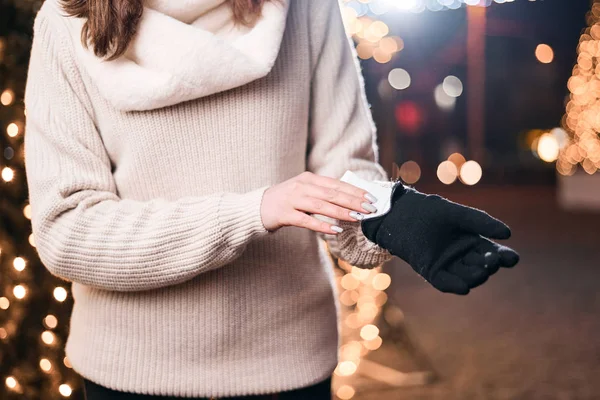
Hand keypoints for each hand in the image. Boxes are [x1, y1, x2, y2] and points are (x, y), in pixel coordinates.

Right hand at [261, 171, 377, 233]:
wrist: (257, 207)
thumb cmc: (287, 200)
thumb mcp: (305, 190)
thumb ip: (324, 193)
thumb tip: (350, 200)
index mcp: (309, 178)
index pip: (337, 184)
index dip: (355, 191)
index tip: (371, 198)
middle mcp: (301, 186)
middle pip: (332, 193)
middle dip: (353, 201)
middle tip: (370, 208)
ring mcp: (292, 200)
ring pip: (321, 206)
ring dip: (341, 212)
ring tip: (357, 218)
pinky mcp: (285, 214)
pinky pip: (306, 221)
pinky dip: (322, 226)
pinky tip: (335, 231)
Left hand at [361, 183, 519, 294]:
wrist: (398, 213)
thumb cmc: (426, 209)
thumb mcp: (455, 213)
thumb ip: (479, 221)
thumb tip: (508, 234)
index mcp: (471, 240)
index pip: (492, 252)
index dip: (503, 257)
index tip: (512, 258)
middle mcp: (461, 255)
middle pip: (482, 265)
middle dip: (490, 264)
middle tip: (494, 260)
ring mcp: (446, 264)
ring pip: (466, 275)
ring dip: (475, 276)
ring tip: (482, 272)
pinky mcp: (431, 271)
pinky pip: (445, 282)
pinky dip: (454, 285)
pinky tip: (464, 287)